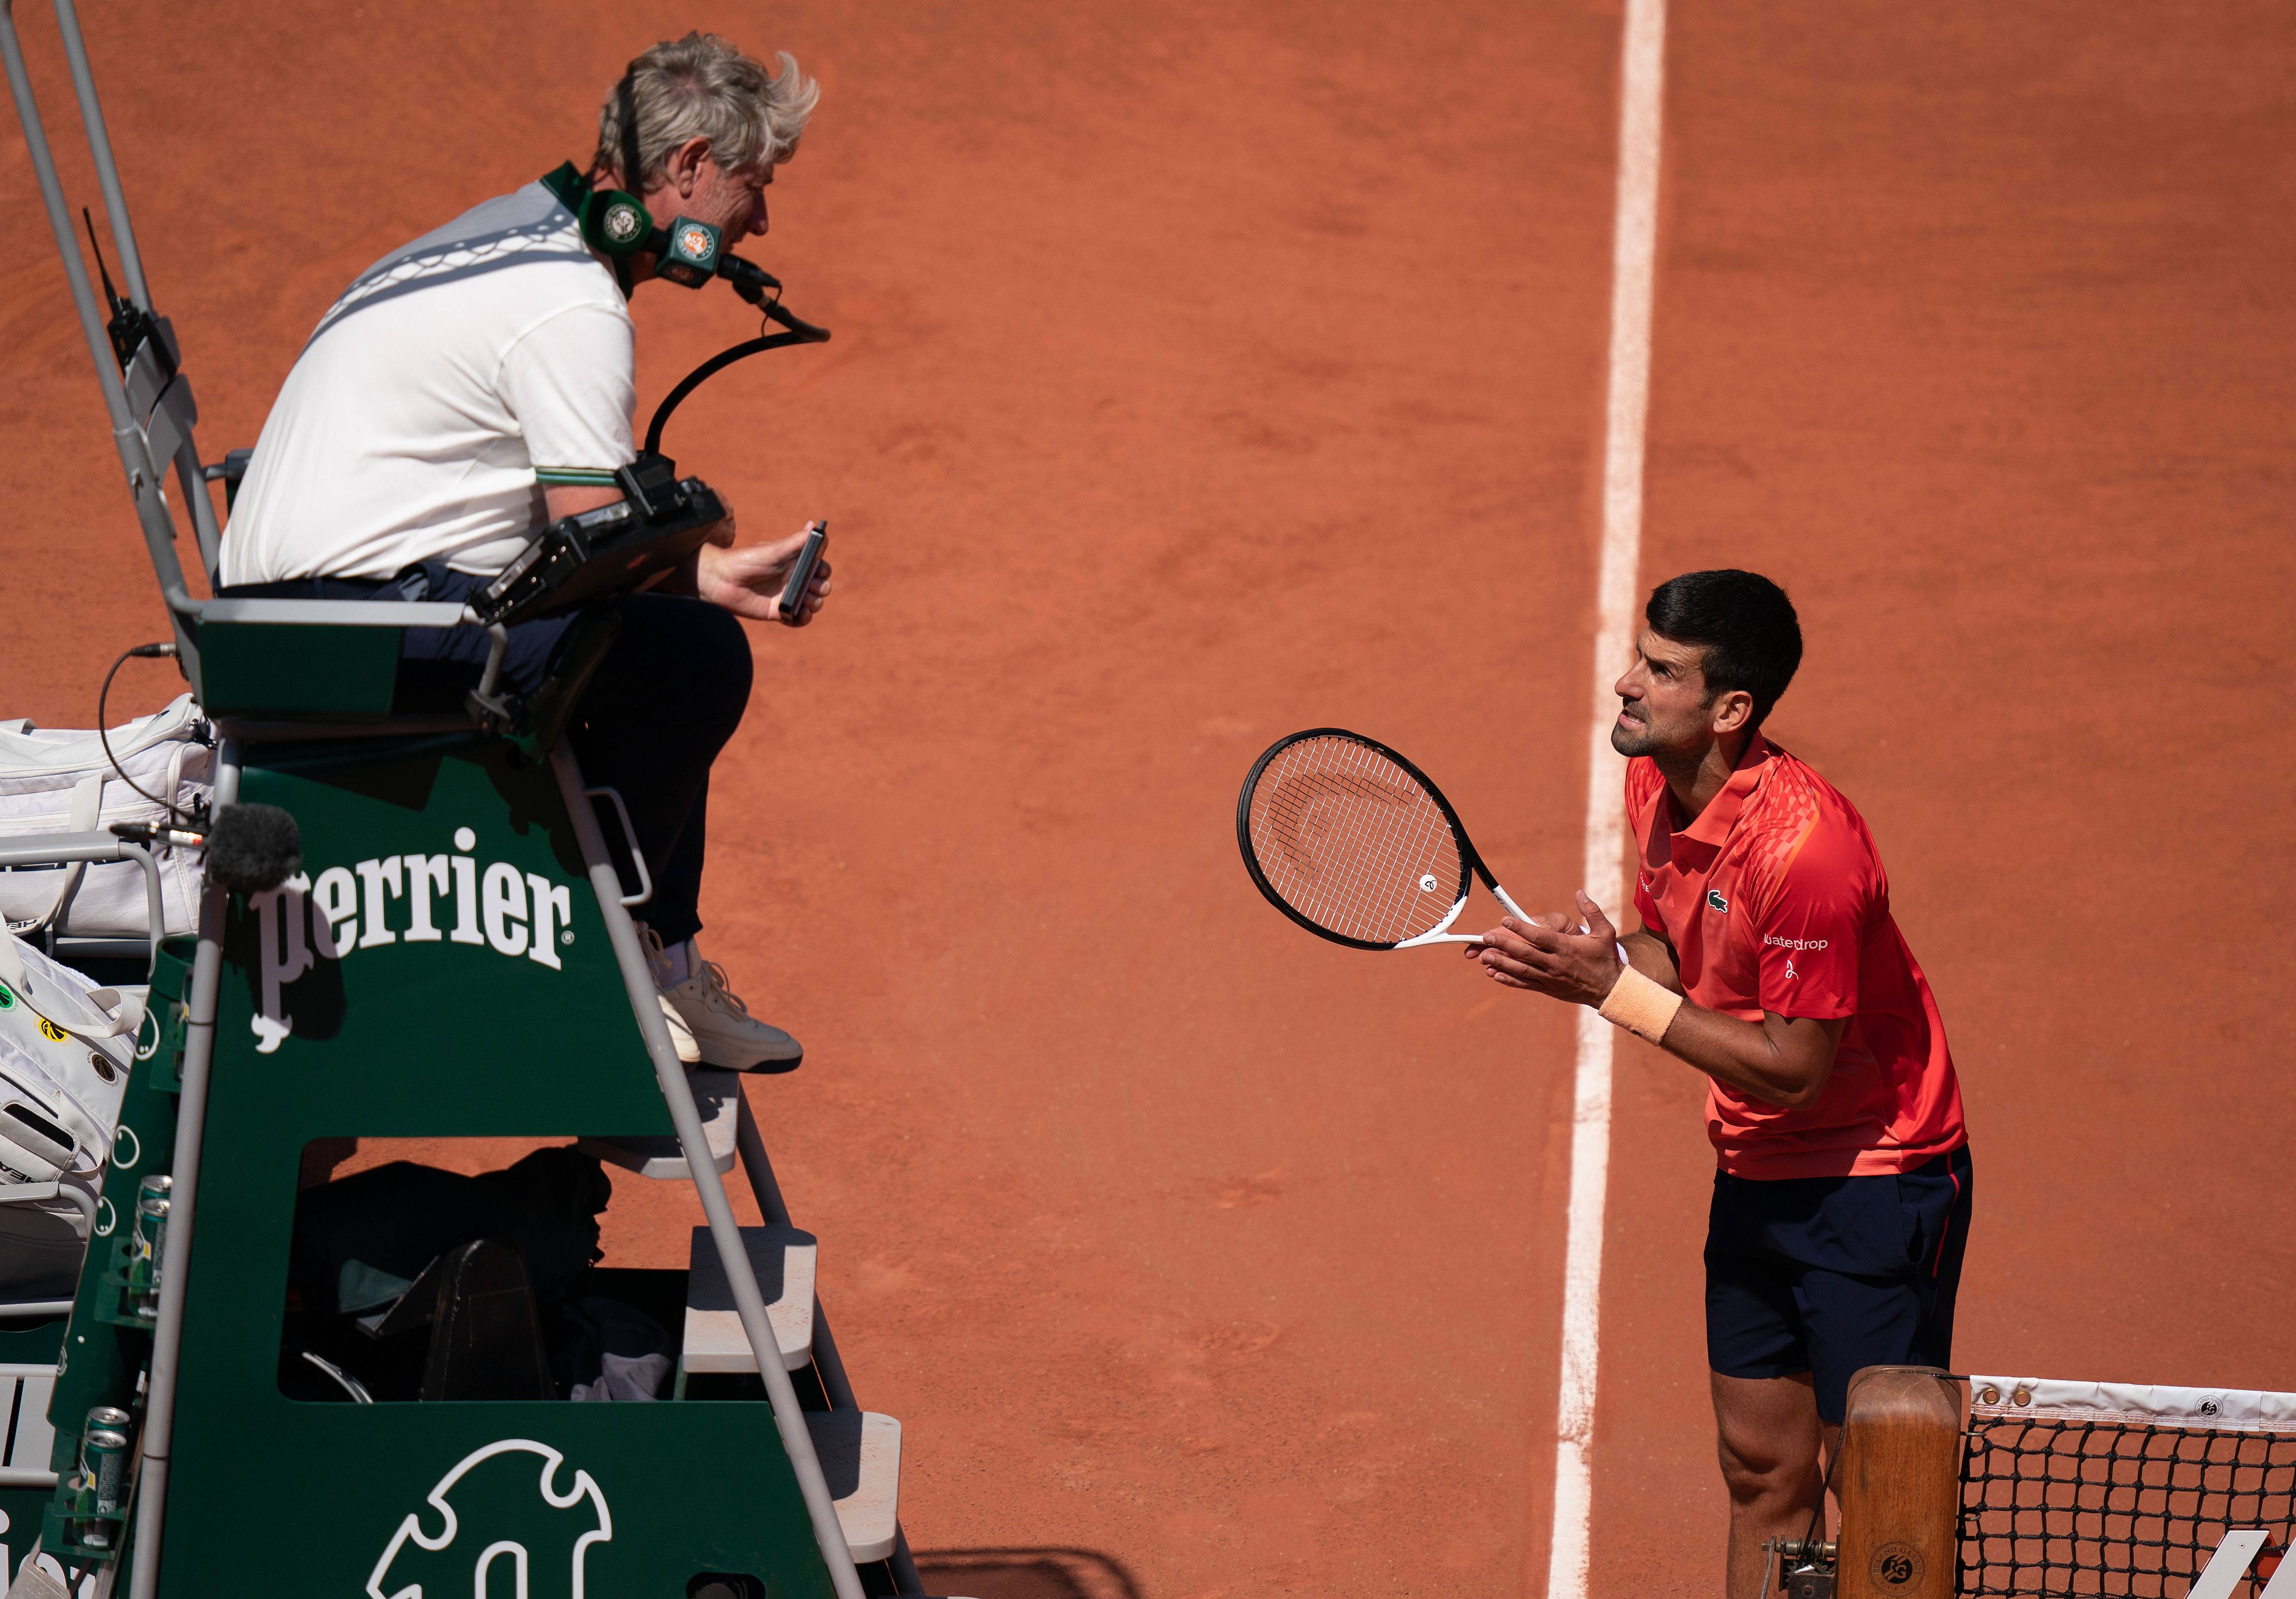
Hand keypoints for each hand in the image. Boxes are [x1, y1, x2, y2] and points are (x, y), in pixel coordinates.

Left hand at [693, 519, 832, 624]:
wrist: (722, 580)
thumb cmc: (746, 560)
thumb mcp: (774, 549)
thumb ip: (796, 541)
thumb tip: (813, 526)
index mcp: (794, 562)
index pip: (819, 568)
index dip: (824, 570)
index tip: (820, 570)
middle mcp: (793, 579)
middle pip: (820, 586)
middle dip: (821, 587)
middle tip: (810, 586)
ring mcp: (787, 596)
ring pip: (813, 603)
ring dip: (814, 603)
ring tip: (804, 600)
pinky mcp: (778, 612)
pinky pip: (798, 619)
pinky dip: (803, 618)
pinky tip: (801, 613)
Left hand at [1464, 891, 1626, 1005]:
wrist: (1609, 990)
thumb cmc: (1606, 958)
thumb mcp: (1605, 932)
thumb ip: (1592, 911)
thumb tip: (1579, 892)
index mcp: (1566, 947)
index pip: (1539, 936)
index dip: (1521, 928)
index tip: (1505, 919)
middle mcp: (1555, 963)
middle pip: (1525, 953)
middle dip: (1504, 944)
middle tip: (1485, 938)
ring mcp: (1550, 978)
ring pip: (1521, 970)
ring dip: (1501, 963)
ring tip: (1483, 956)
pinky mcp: (1547, 988)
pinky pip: (1525, 984)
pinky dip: (1509, 980)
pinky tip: (1494, 974)